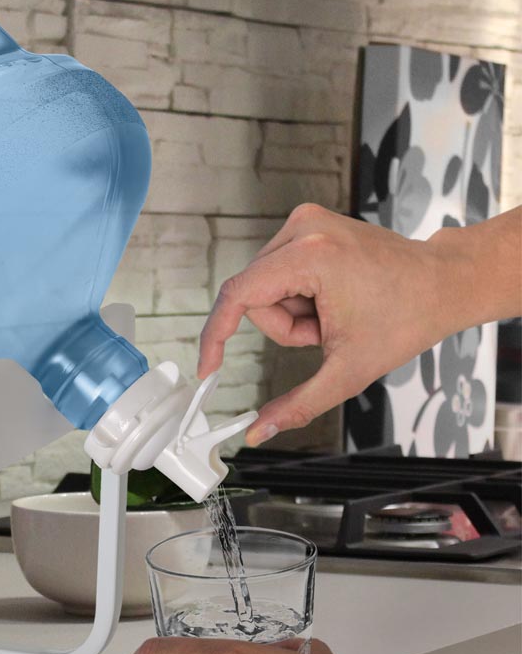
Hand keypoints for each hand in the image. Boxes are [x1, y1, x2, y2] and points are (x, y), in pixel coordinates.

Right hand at [197, 203, 465, 446]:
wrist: (444, 283)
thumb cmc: (408, 317)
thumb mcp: (349, 371)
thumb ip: (298, 406)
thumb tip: (258, 432)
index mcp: (311, 256)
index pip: (237, 295)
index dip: (216, 336)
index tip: (208, 367)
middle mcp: (303, 228)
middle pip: (254, 297)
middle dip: (284, 327)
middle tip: (325, 334)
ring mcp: (306, 221)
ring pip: (265, 288)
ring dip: (293, 314)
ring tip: (334, 316)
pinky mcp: (309, 225)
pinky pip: (278, 274)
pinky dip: (299, 297)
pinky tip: (332, 299)